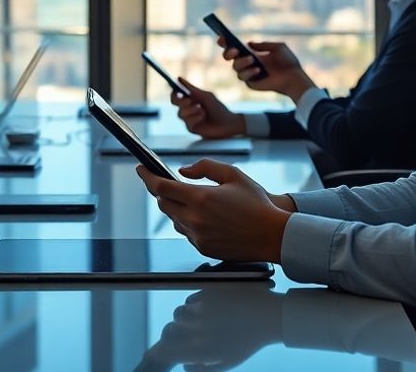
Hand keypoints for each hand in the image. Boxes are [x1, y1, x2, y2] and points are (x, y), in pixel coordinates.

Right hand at [135, 286, 283, 371]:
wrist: (268, 317)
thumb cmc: (249, 342)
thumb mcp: (227, 363)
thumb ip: (202, 368)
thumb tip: (184, 366)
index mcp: (201, 351)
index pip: (167, 351)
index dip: (161, 351)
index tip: (164, 350)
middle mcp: (197, 330)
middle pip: (170, 331)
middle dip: (174, 332)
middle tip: (187, 333)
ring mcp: (201, 311)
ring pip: (179, 314)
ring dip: (184, 317)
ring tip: (200, 319)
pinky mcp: (206, 294)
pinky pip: (191, 300)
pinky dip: (195, 305)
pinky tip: (208, 308)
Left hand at [136, 160, 288, 263]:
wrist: (273, 235)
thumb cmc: (257, 205)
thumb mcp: (233, 174)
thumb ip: (205, 167)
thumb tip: (183, 171)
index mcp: (201, 198)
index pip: (162, 187)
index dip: (147, 176)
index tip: (141, 169)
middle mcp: (195, 219)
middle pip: (163, 204)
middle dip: (163, 192)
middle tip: (170, 183)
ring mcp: (198, 236)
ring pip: (174, 219)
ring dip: (176, 208)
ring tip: (196, 201)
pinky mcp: (203, 248)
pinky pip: (186, 232)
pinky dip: (188, 222)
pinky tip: (206, 217)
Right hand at [172, 78, 244, 138]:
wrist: (227, 123)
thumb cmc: (218, 108)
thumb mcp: (205, 96)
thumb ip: (191, 88)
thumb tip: (178, 78)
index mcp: (190, 99)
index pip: (176, 95)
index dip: (175, 93)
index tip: (179, 93)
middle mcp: (187, 108)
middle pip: (174, 103)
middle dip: (182, 101)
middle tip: (190, 100)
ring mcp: (188, 118)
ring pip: (180, 113)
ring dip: (191, 110)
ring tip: (202, 110)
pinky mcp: (191, 128)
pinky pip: (187, 122)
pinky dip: (195, 118)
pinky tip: (203, 117)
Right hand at [219, 37, 314, 99]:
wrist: (295, 77)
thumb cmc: (288, 62)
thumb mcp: (278, 47)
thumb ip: (263, 45)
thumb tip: (249, 44)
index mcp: (251, 52)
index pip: (234, 46)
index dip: (225, 42)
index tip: (222, 37)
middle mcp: (246, 63)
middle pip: (228, 57)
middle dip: (228, 52)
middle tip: (235, 50)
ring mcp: (247, 73)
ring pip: (235, 67)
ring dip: (242, 62)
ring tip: (252, 59)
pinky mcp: (251, 83)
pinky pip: (243, 77)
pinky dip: (249, 72)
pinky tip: (258, 70)